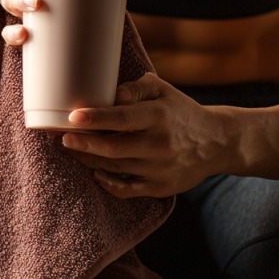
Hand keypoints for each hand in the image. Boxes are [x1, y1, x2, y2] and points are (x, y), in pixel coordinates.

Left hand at [60, 72, 231, 197]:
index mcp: (159, 116)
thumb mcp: (162, 90)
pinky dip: (107, 183)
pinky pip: (127, 189)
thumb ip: (135, 88)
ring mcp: (160, 169)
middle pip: (113, 148)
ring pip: (115, 168)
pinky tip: (94, 171)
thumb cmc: (179, 111)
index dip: (95, 118)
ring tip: (71, 148)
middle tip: (61, 137)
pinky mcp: (161, 187)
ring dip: (88, 159)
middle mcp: (160, 144)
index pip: (122, 119)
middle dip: (83, 143)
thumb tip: (112, 94)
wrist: (217, 142)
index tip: (72, 116)